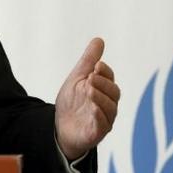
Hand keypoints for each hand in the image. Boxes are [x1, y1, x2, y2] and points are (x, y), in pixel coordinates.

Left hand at [54, 37, 119, 159]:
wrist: (59, 126)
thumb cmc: (72, 102)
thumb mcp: (77, 78)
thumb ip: (88, 60)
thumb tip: (99, 39)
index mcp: (104, 90)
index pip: (110, 78)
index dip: (105, 71)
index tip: (96, 65)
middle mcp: (108, 104)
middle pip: (113, 93)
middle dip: (103, 84)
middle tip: (90, 77)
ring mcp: (104, 119)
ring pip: (110, 108)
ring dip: (100, 98)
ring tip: (89, 90)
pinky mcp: (97, 132)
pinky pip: (103, 125)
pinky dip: (99, 116)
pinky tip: (93, 108)